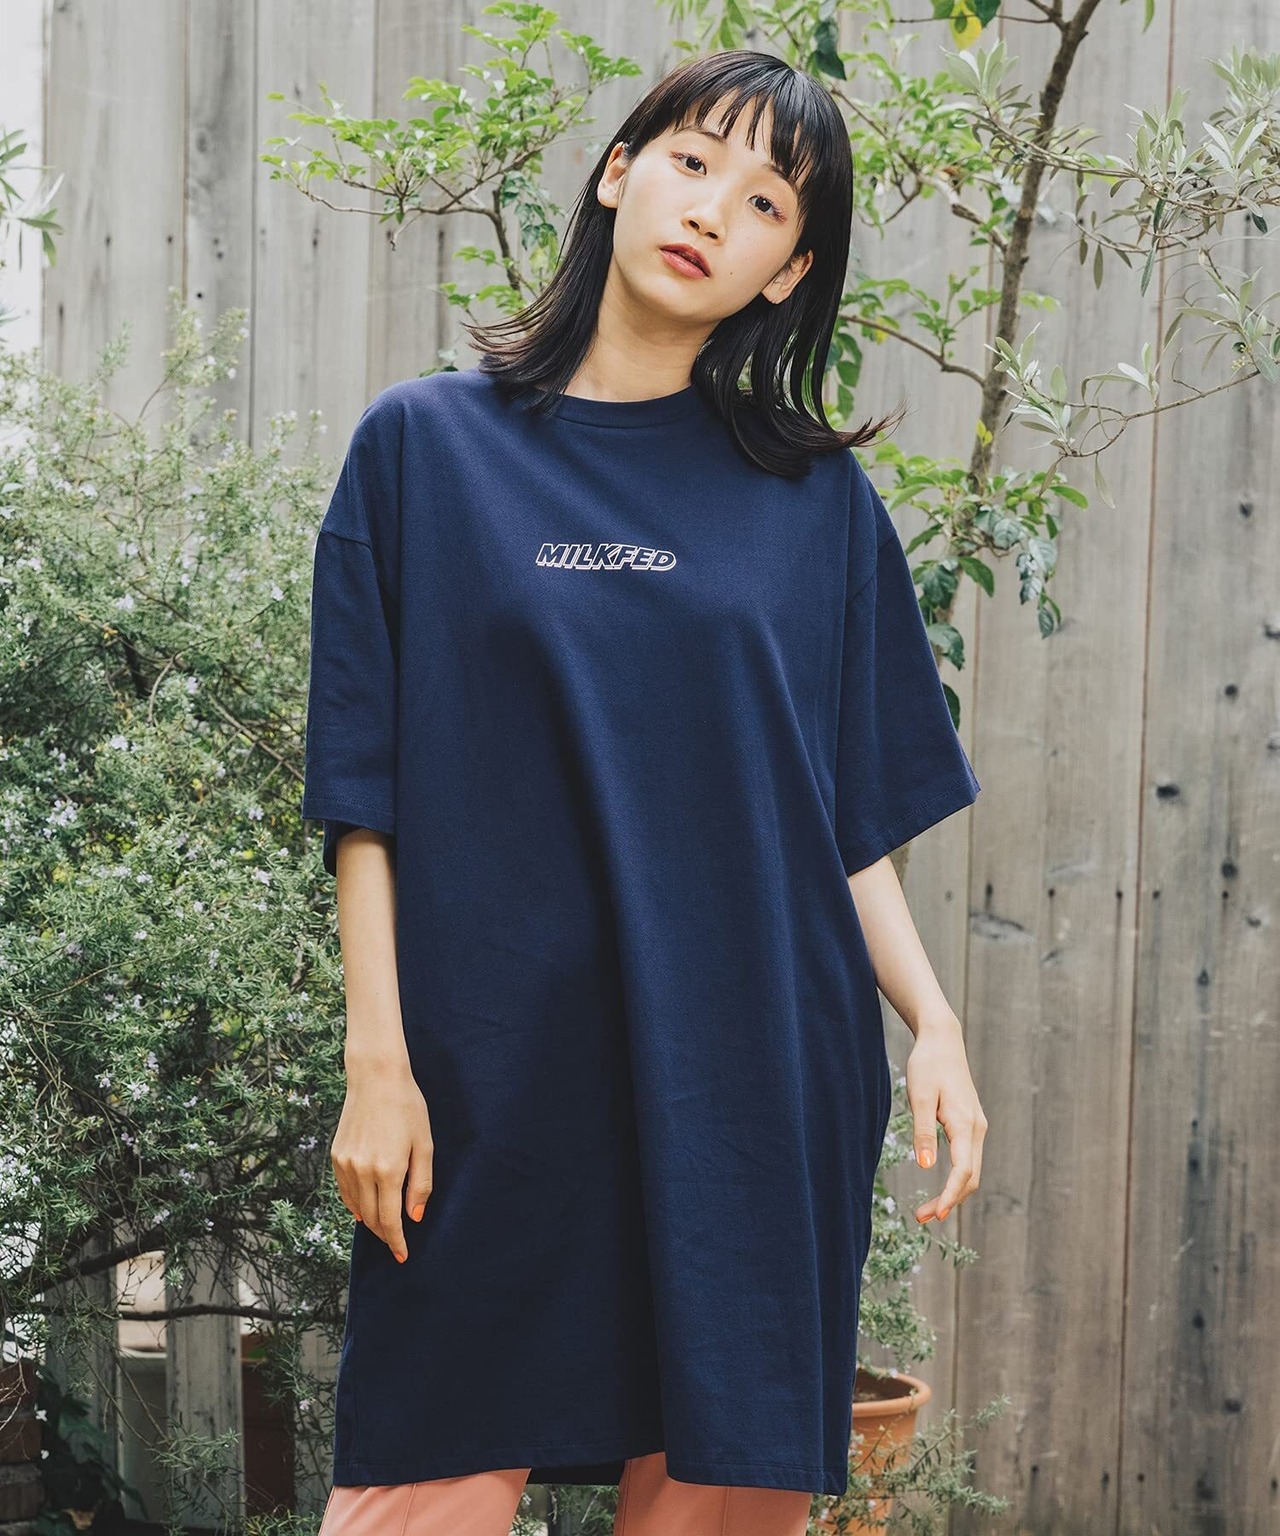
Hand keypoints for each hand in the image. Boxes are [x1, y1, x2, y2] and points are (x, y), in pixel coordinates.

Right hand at [331, 1058, 433, 1261]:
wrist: (376, 1078)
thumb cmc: (407, 1108)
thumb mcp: (424, 1145)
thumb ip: (420, 1184)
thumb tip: (414, 1217)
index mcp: (387, 1170)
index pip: (390, 1221)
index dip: (396, 1242)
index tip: (403, 1256)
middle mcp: (361, 1171)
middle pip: (371, 1218)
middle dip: (384, 1234)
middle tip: (397, 1243)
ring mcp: (345, 1164)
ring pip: (356, 1207)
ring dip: (370, 1220)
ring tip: (383, 1228)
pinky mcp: (336, 1156)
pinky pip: (344, 1191)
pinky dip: (355, 1203)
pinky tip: (364, 1208)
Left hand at [906, 1018, 986, 1224]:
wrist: (942, 1040)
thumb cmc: (928, 1065)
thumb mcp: (919, 1096)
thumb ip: (923, 1132)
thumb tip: (924, 1167)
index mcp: (965, 1124)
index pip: (963, 1171)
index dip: (949, 1196)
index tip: (932, 1214)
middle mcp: (977, 1128)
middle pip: (970, 1177)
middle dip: (949, 1201)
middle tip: (920, 1218)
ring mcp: (976, 1126)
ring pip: (971, 1170)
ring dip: (953, 1192)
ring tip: (926, 1209)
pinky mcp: (971, 1124)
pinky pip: (968, 1159)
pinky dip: (957, 1178)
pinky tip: (942, 1186)